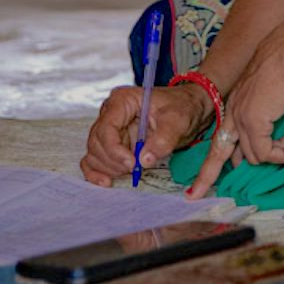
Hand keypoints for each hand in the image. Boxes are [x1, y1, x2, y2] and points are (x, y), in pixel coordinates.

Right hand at [80, 83, 210, 185]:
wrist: (188, 110)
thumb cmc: (182, 107)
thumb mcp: (178, 119)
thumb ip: (163, 138)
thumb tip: (144, 160)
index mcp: (122, 100)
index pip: (106, 128)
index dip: (115, 150)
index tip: (132, 164)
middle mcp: (111, 113)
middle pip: (97, 142)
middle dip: (114, 161)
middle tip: (134, 170)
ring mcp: (109, 129)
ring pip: (94, 153)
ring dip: (109, 168)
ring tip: (131, 172)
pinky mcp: (112, 143)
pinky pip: (94, 159)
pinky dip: (98, 172)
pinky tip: (106, 182)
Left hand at [186, 13, 283, 198]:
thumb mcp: (276, 93)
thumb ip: (271, 114)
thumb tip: (283, 137)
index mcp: (238, 102)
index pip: (221, 137)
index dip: (210, 161)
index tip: (196, 183)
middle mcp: (234, 110)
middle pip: (220, 151)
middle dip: (207, 176)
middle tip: (193, 196)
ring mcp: (241, 116)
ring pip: (252, 156)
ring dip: (277, 157)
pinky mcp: (253, 121)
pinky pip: (267, 153)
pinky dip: (283, 155)